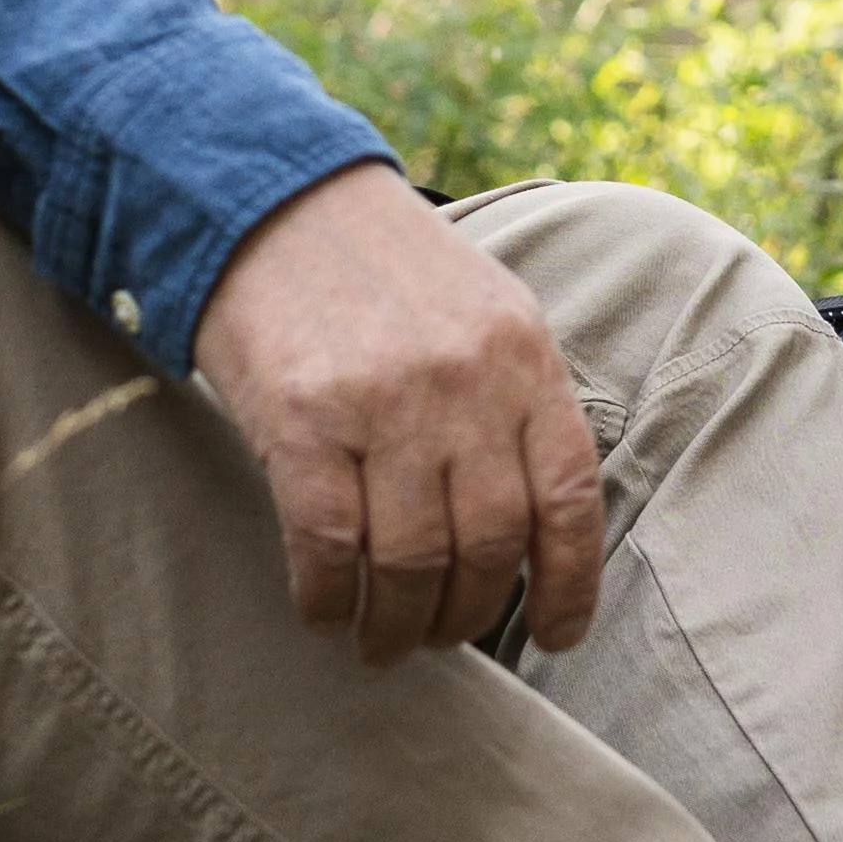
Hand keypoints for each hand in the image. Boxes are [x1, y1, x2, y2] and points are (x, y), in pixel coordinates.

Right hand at [187, 164, 608, 662]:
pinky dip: (327, 599)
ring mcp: (384, 403)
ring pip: (411, 561)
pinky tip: (324, 614)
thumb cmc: (380, 269)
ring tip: (381, 642)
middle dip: (466, 615)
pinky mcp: (303, 420)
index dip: (570, 585)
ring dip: (396, 624)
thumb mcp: (481, 312)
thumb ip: (514, 404)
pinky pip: (328, 546)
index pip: (568, 498)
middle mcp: (465, 384)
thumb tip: (529, 530)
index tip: (559, 637)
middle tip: (438, 637)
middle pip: (489, 545)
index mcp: (523, 357)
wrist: (272, 199)